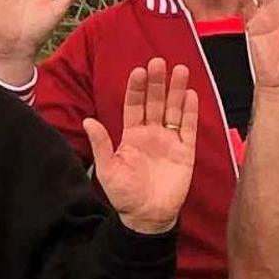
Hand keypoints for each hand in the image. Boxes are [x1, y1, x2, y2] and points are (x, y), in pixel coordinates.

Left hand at [85, 60, 199, 233]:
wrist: (147, 217)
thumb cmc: (124, 195)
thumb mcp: (108, 170)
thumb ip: (101, 144)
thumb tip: (88, 121)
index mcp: (131, 135)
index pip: (134, 106)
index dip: (136, 89)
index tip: (139, 71)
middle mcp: (151, 134)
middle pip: (155, 102)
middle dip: (157, 83)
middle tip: (159, 61)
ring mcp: (169, 141)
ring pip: (174, 110)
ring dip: (176, 90)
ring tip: (179, 70)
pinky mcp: (185, 152)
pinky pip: (188, 128)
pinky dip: (190, 112)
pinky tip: (190, 94)